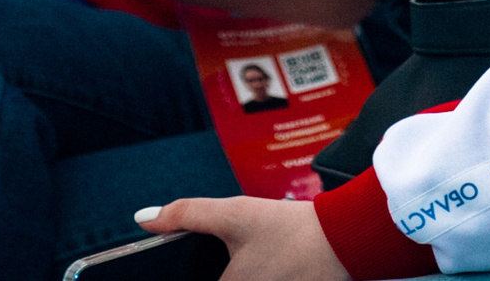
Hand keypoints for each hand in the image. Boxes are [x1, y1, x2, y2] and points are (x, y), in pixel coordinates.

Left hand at [133, 196, 347, 280]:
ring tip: (256, 259)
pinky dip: (262, 279)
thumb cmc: (290, 229)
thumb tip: (143, 219)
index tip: (210, 264)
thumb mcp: (234, 214)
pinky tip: (271, 266)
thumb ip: (186, 214)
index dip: (188, 278)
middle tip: (234, 258)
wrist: (345, 240)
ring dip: (242, 274)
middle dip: (220, 271)